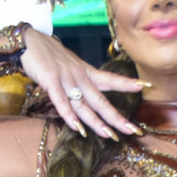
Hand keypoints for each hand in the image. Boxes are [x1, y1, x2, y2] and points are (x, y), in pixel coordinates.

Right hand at [19, 26, 140, 138]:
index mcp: (87, 73)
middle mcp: (80, 77)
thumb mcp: (72, 66)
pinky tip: (78, 128)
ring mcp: (66, 80)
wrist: (30, 41)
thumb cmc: (51, 56)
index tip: (146, 86)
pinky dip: (69, 116)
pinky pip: (61, 102)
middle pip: (101, 100)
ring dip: (96, 122)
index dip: (128, 83)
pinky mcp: (51, 82)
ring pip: (84, 105)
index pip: (111, 79)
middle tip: (132, 130)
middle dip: (117, 117)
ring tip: (109, 135)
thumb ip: (83, 81)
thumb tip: (93, 96)